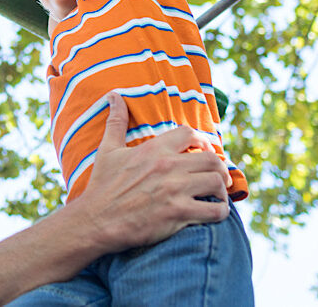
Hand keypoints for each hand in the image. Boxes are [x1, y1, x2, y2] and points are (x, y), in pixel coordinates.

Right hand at [71, 92, 232, 253]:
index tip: (205, 151)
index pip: (190, 134)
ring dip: (222, 190)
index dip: (203, 141)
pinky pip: (215, 210)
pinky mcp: (178, 214)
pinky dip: (220, 211)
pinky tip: (214, 212)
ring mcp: (174, 190)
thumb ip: (116, 122)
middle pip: (212, 159)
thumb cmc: (102, 186)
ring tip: (217, 195)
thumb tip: (114, 95)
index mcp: (153, 149)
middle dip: (220, 168)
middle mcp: (167, 166)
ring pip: (216, 183)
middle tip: (219, 177)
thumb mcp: (107, 150)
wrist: (95, 221)